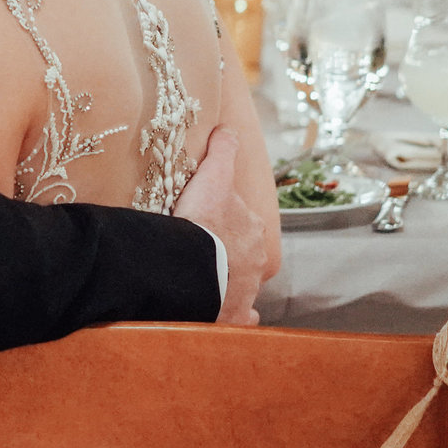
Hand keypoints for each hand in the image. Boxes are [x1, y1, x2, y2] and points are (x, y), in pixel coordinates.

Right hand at [172, 128, 263, 326]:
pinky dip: (239, 317)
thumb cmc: (202, 223)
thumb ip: (222, 153)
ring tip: (212, 281)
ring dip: (231, 282)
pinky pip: (240, 318)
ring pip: (242, 284)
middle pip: (244, 255)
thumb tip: (228, 129)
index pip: (242, 223)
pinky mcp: (231, 315)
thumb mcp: (212, 179)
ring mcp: (245, 291)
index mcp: (252, 232)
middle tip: (208, 252)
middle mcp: (255, 262)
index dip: (225, 220)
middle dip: (232, 254)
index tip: (210, 222)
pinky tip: (232, 315)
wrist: (192, 267)